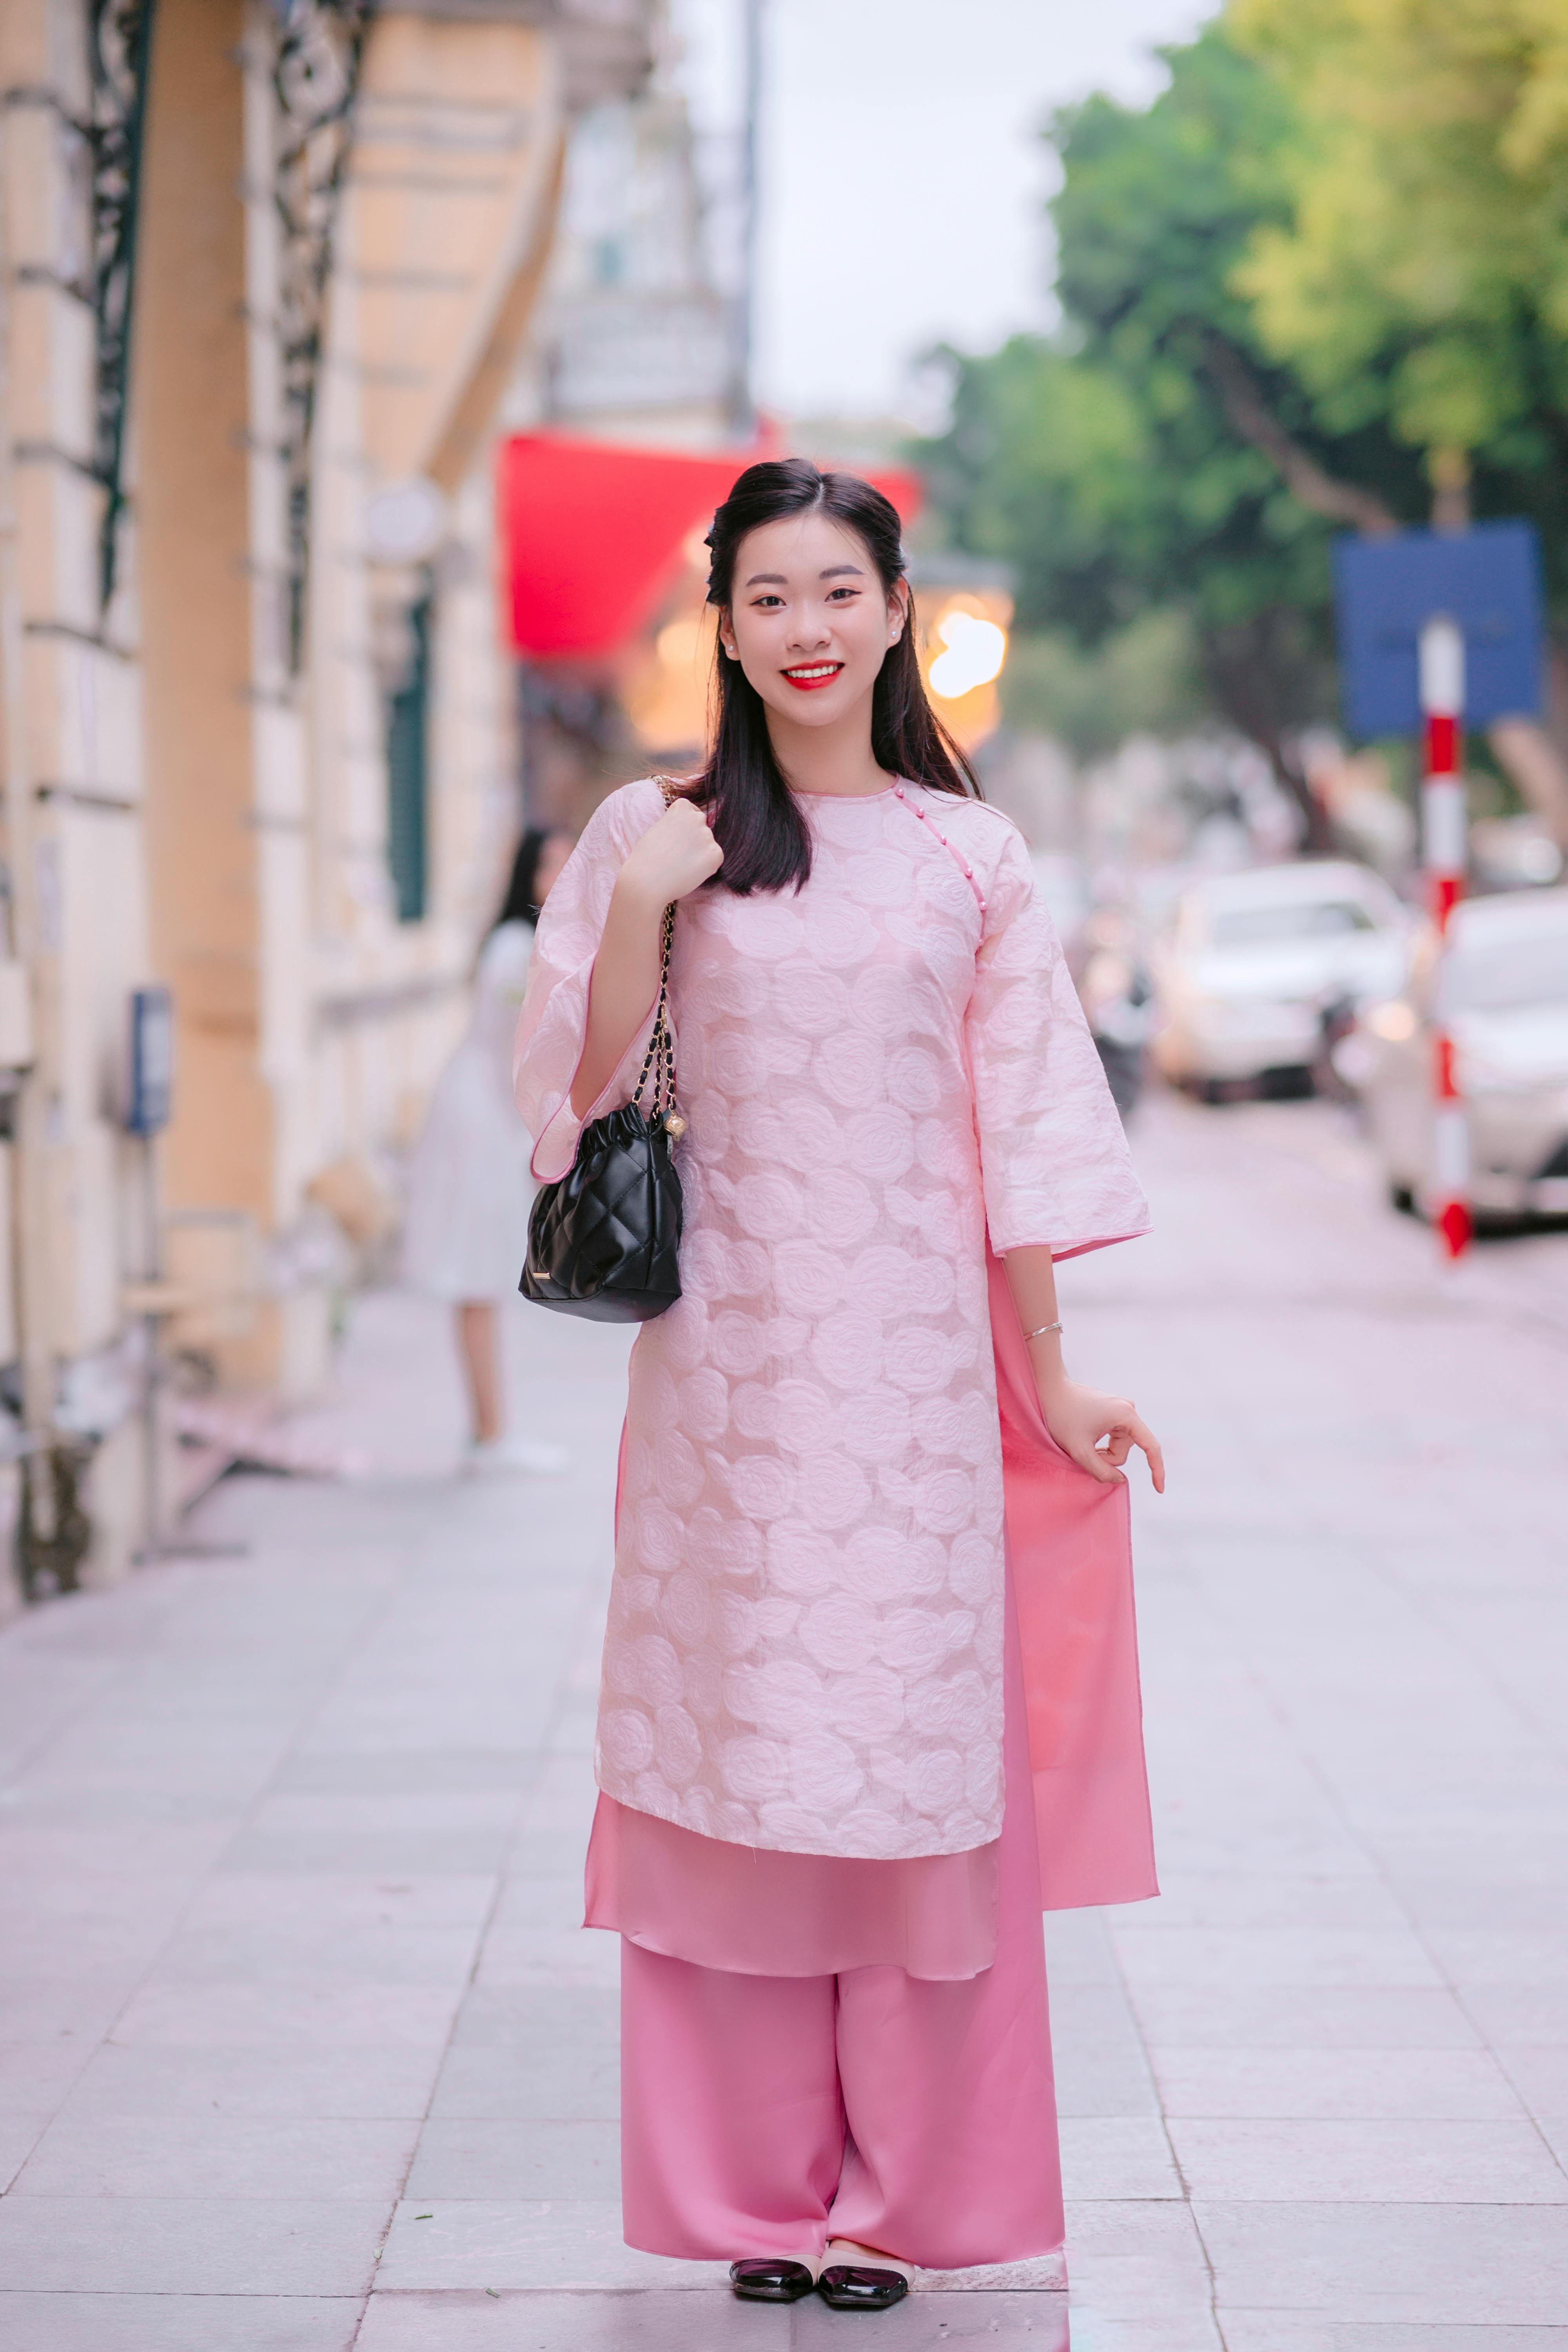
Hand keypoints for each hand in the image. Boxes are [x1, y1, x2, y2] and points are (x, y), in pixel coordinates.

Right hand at [618, 799, 722, 906]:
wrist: (647, 880)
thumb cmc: (646, 858)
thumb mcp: (658, 828)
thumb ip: (675, 825)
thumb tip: (686, 832)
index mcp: (682, 807)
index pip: (692, 812)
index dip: (685, 828)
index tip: (677, 839)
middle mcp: (697, 817)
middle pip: (702, 827)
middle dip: (694, 839)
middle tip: (679, 855)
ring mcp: (708, 835)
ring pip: (708, 844)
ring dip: (700, 854)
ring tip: (681, 866)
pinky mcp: (716, 854)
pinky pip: (715, 859)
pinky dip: (706, 867)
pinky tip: (690, 872)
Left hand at [1037, 1374, 1164, 1491]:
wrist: (1049, 1389)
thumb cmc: (1061, 1417)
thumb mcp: (1078, 1450)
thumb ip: (1100, 1471)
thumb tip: (1120, 1480)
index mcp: (1126, 1415)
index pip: (1150, 1447)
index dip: (1157, 1470)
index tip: (1159, 1490)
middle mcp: (1128, 1409)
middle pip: (1125, 1450)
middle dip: (1105, 1459)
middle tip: (1081, 1452)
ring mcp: (1121, 1408)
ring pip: (1118, 1446)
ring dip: (1101, 1452)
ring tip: (1080, 1442)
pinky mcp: (1113, 1410)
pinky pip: (1112, 1437)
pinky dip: (1100, 1444)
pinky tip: (1085, 1437)